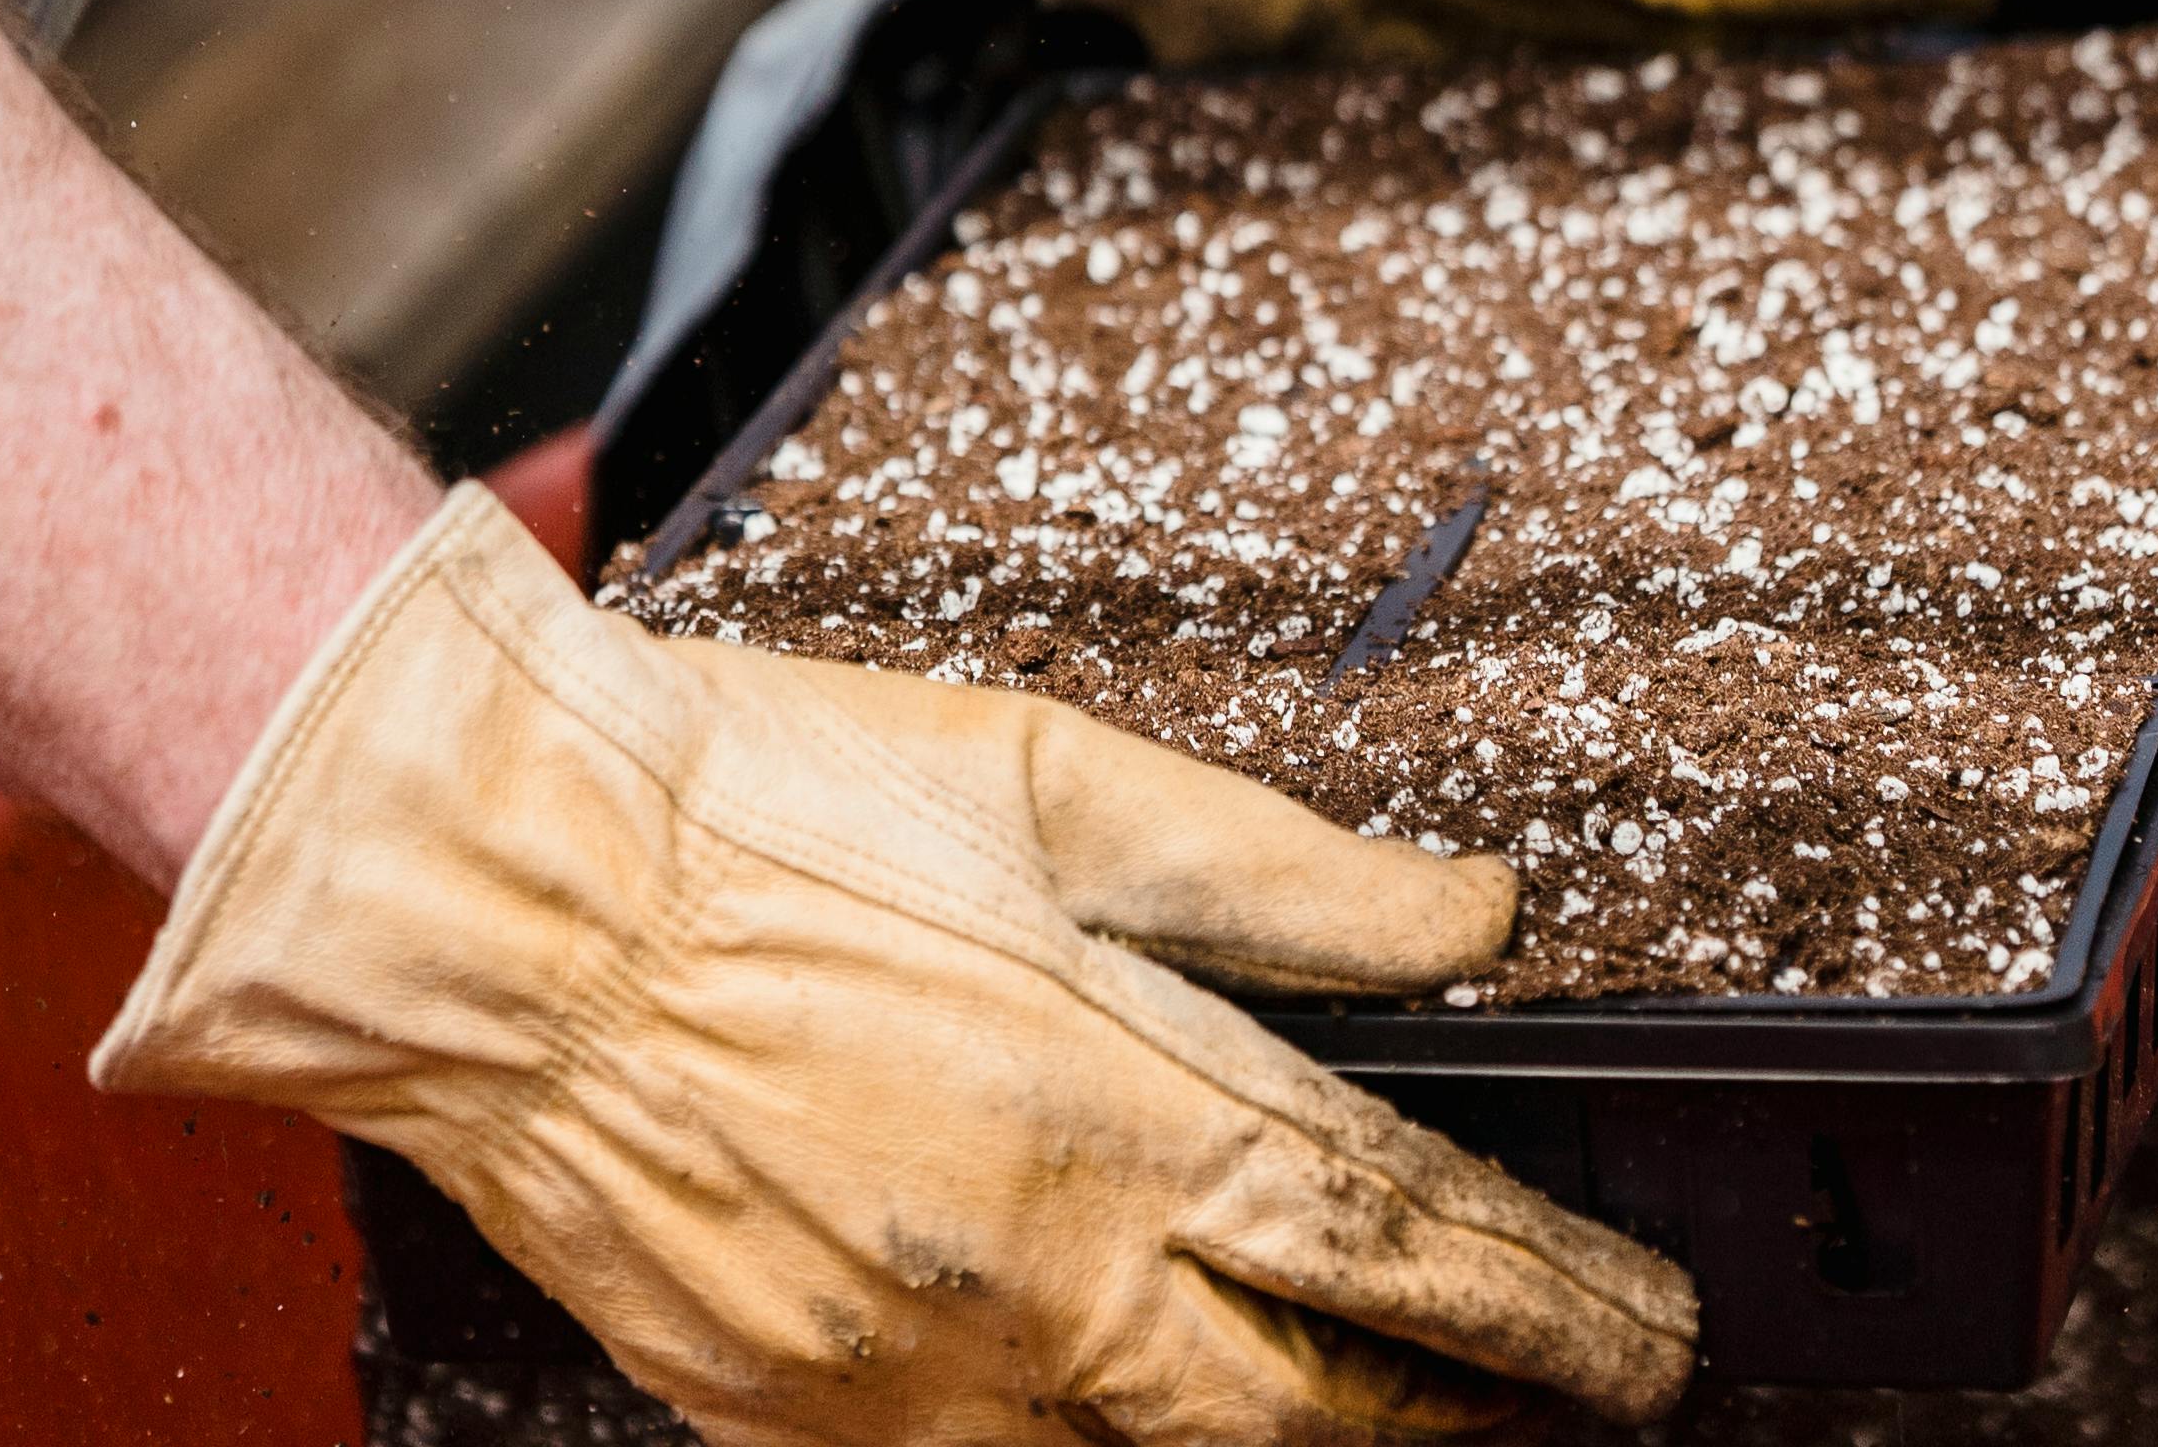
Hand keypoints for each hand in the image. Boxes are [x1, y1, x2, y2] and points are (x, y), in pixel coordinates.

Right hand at [95, 482, 1693, 1442]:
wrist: (506, 901)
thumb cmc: (763, 805)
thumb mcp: (1049, 776)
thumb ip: (1283, 873)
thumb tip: (1474, 910)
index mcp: (1117, 1102)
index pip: (1405, 1251)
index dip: (1557, 1311)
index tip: (1651, 1339)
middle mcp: (1043, 1275)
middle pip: (1316, 1419)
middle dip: (1461, 1423)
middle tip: (1561, 1403)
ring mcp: (921, 1378)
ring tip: (1369, 1419)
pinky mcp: (804, 1424)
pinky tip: (1125, 1405)